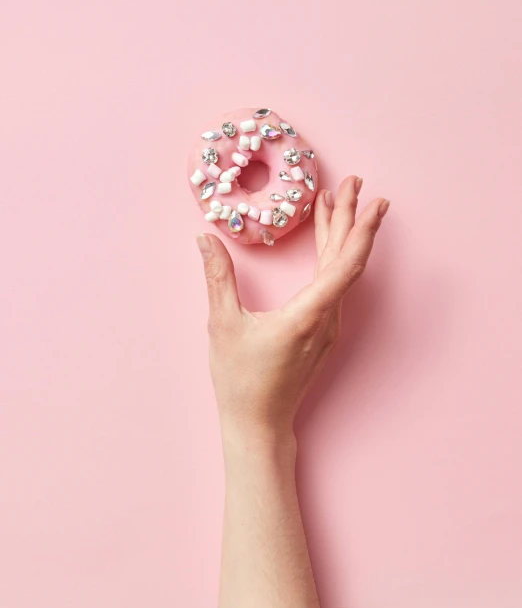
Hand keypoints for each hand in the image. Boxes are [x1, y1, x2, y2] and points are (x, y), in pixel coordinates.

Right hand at [197, 176, 389, 442]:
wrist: (259, 425)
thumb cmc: (241, 381)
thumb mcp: (223, 326)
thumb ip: (218, 278)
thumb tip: (206, 239)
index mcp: (308, 315)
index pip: (344, 264)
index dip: (361, 230)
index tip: (373, 202)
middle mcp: (326, 318)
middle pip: (347, 260)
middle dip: (351, 217)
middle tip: (355, 182)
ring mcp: (327, 326)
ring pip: (341, 271)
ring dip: (341, 234)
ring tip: (338, 200)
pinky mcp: (320, 330)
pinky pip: (333, 284)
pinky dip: (332, 256)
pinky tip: (325, 243)